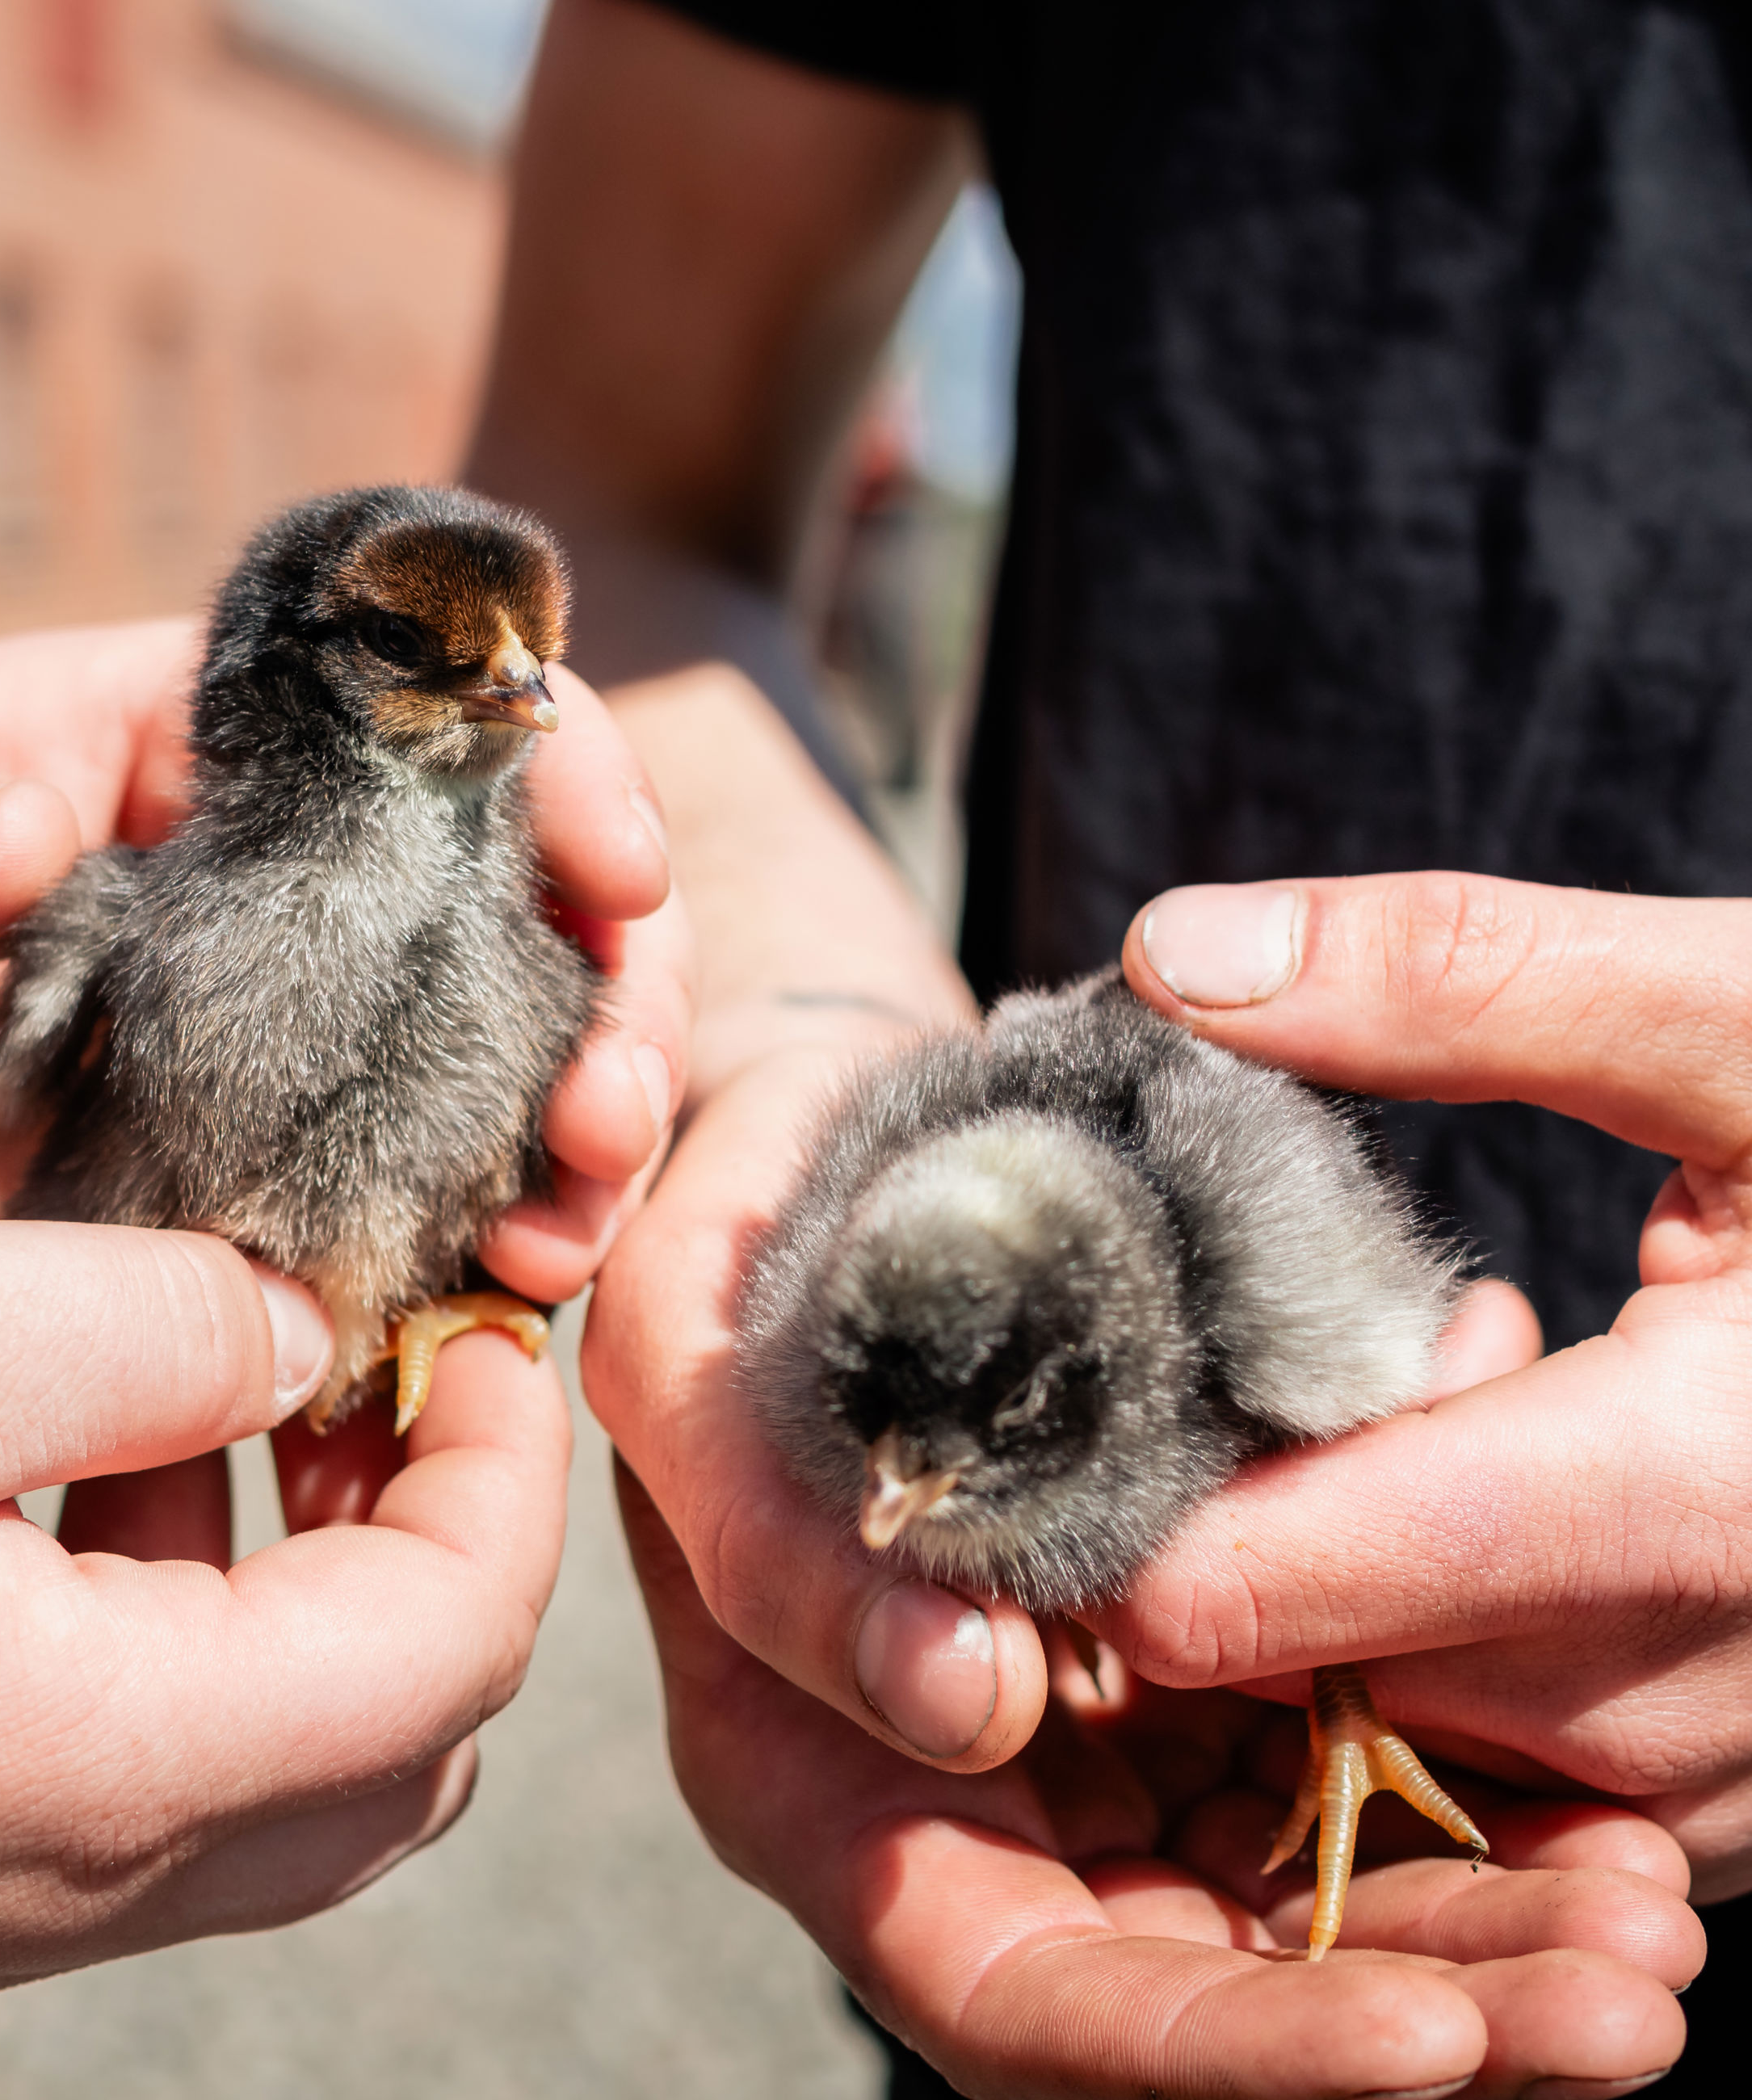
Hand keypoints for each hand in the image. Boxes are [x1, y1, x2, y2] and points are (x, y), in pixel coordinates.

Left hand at [0, 635, 684, 1280]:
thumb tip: (7, 839)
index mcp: (224, 744)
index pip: (444, 708)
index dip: (566, 766)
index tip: (618, 865)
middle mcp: (320, 875)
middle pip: (542, 903)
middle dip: (618, 1004)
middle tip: (604, 1116)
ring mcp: (331, 1021)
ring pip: (531, 1053)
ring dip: (583, 1149)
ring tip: (554, 1248)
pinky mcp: (308, 1152)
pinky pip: (446, 1185)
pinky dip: (493, 1247)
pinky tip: (496, 1309)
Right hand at [0, 1213, 565, 2003]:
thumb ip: (159, 1335)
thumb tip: (300, 1338)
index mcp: (95, 1776)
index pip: (448, 1652)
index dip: (506, 1475)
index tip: (485, 1325)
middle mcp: (56, 1877)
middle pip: (391, 1739)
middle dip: (441, 1535)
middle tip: (397, 1363)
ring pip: (274, 1756)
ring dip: (318, 1569)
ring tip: (269, 1386)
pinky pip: (132, 1746)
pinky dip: (186, 1601)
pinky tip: (110, 1451)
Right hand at [586, 1042, 1699, 2095]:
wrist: (805, 1162)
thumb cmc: (717, 1240)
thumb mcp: (686, 1358)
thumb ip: (776, 1541)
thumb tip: (968, 1704)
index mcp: (797, 1772)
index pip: (1013, 1992)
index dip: (1212, 2046)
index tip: (1423, 2025)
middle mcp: (948, 1796)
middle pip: (1188, 1994)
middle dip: (1407, 2008)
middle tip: (1629, 1987)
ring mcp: (1071, 1736)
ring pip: (1281, 1905)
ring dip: (1474, 1927)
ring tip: (1658, 1918)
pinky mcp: (1168, 1659)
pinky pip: (1320, 1766)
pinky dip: (1458, 1801)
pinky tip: (1607, 1798)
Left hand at [1101, 872, 1751, 1906]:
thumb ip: (1459, 975)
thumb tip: (1165, 959)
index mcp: (1702, 1490)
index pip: (1267, 1584)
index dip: (1123, 1499)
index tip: (1058, 1394)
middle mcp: (1728, 1680)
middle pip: (1322, 1652)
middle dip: (1233, 1522)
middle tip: (1227, 1364)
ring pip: (1420, 1716)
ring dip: (1353, 1576)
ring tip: (1402, 1397)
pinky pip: (1534, 1751)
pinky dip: (1466, 1638)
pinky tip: (1504, 1489)